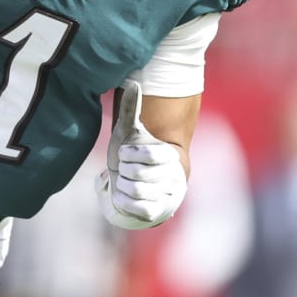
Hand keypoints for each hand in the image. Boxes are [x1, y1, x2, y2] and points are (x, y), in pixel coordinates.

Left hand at [96, 80, 187, 228]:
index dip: (130, 154)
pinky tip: (124, 195)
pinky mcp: (159, 212)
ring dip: (122, 185)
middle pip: (138, 174)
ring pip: (136, 191)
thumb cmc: (130, 154)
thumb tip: (133, 84)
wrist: (129, 183)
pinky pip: (138, 209)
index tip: (124, 152)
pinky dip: (124, 201)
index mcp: (170, 155)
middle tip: (125, 168)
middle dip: (124, 170)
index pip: (148, 154)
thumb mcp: (129, 131)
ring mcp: (168, 195)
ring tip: (125, 181)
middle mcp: (174, 176)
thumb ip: (132, 108)